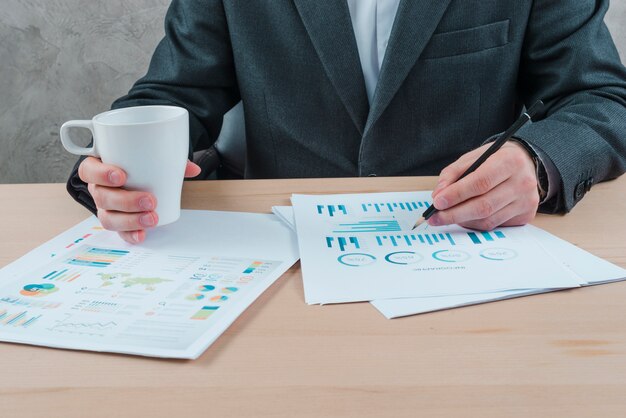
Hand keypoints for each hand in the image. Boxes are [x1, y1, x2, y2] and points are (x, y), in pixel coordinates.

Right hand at [78, 157, 200, 243]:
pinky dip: (130, 234)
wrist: (137, 178)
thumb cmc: (138, 164)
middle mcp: (99, 188)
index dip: (101, 174)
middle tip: (149, 200)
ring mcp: (106, 207)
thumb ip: (169, 159)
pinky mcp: (116, 221)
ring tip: (152, 218)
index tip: (121, 176)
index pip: (89, 170)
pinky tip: (142, 235)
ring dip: (130, 220)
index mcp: (99, 167)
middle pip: (101, 197)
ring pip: (108, 217)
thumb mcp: (150, 156)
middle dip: (125, 201)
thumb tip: (194, 169)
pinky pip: (118, 232)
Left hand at [429, 142, 539, 229]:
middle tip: (435, 217)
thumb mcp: (473, 157)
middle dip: (454, 214)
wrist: (525, 164)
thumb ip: (453, 174)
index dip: (456, 194)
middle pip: (484, 205)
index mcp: (510, 161)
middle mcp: (522, 182)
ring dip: (462, 220)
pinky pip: (493, 225)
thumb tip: (438, 196)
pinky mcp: (525, 215)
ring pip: (487, 219)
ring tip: (446, 217)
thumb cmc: (495, 159)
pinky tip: (464, 218)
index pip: (480, 182)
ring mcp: (526, 201)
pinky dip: (474, 224)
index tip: (437, 202)